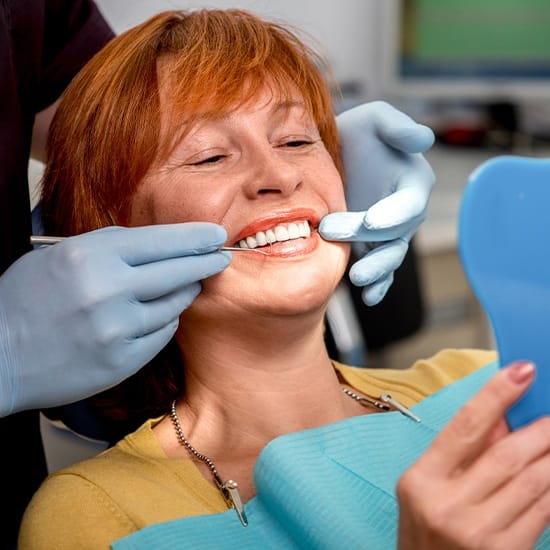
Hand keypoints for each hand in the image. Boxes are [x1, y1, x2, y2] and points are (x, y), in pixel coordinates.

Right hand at [0, 223, 228, 415]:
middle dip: (205, 262)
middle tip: (221, 257)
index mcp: (90, 256)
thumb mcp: (58, 257)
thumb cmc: (24, 301)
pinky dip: (165, 321)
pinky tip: (162, 314)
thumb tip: (158, 246)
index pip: (160, 241)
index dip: (193, 237)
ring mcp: (117, 329)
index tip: (215, 234)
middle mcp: (107, 291)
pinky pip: (161, 334)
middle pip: (177, 271)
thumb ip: (108, 248)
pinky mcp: (121, 361)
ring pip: (174, 305)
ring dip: (185, 292)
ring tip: (190, 284)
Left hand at [319, 101, 434, 304]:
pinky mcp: (370, 247)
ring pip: (389, 257)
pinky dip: (377, 285)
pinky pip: (379, 269)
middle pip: (395, 234)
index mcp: (412, 183)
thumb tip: (423, 139)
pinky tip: (368, 297)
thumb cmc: (357, 133)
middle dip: (369, 239)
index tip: (372, 220)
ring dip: (376, 270)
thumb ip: (397, 127)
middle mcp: (404, 212)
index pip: (409, 203)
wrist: (332, 155)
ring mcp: (387, 233)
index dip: (394, 213)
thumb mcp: (375, 119)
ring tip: (358, 279)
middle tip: (332, 232)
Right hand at [397, 361, 549, 549]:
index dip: (495, 395)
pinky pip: (544, 512)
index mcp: (421, 480)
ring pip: (534, 483)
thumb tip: (503, 417)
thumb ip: (463, 451)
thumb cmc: (424, 531)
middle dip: (542, 428)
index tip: (522, 371)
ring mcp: (478, 534)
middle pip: (507, 455)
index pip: (464, 427)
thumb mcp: (427, 487)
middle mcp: (448, 506)